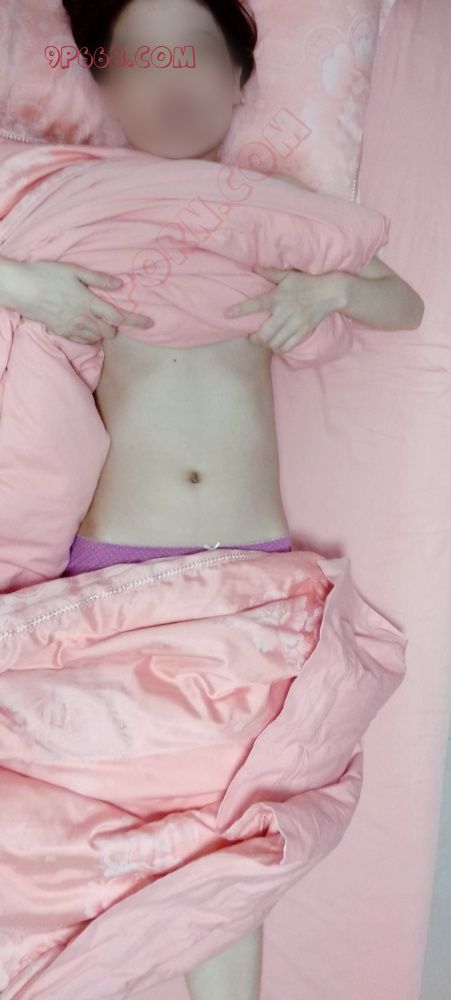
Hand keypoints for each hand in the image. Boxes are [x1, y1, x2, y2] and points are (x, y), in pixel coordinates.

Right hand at [0, 258, 154, 343]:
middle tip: (114, 317)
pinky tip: (85, 327)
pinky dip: (88, 336)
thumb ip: (99, 280)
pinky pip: (81, 340)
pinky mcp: (61, 332)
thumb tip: (120, 285)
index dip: (136, 321)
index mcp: (89, 302)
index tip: (150, 324)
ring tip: (98, 320)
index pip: (119, 316)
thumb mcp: (74, 271)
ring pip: (96, 338)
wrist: (21, 289)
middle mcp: (83, 319)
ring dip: (102, 331)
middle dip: (116, 327)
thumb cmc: (47, 275)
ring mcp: (71, 328)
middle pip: (109, 331)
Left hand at [224, 265, 343, 354]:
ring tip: (264, 341)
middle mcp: (284, 312)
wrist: (330, 292)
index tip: (227, 314)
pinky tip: (276, 346)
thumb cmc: (307, 282)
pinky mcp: (303, 331)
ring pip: (274, 342)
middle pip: (264, 333)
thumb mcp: (288, 275)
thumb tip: (255, 267)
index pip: (255, 304)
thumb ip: (270, 273)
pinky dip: (279, 349)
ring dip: (266, 344)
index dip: (240, 310)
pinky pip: (287, 346)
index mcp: (277, 297)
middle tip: (252, 336)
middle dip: (255, 338)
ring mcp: (294, 324)